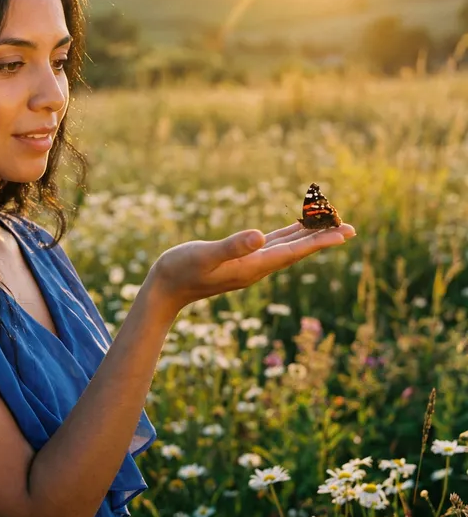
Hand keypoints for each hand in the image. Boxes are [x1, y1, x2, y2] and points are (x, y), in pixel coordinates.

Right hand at [150, 221, 356, 310]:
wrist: (164, 289)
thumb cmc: (179, 270)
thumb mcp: (205, 255)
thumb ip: (232, 246)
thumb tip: (260, 237)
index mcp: (252, 266)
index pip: (293, 252)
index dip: (319, 241)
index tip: (345, 234)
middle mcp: (256, 267)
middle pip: (297, 251)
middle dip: (323, 239)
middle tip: (352, 229)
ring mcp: (249, 265)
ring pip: (287, 247)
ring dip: (308, 237)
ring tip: (330, 226)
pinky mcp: (240, 261)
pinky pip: (272, 246)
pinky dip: (287, 236)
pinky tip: (294, 230)